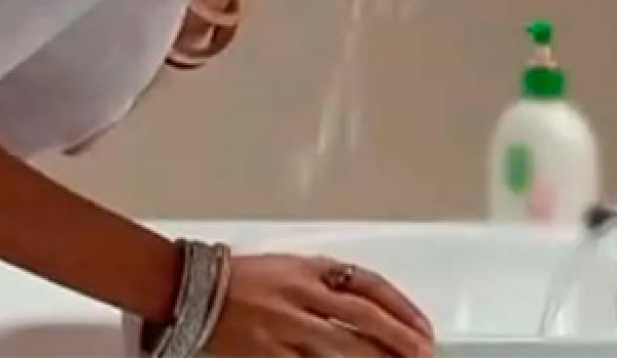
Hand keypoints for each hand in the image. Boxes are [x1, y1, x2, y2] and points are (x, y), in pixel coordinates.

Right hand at [204, 254, 434, 356]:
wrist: (192, 291)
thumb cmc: (241, 279)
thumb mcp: (288, 266)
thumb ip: (326, 283)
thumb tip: (370, 311)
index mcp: (309, 268)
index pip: (367, 284)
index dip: (400, 307)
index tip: (422, 329)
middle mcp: (302, 296)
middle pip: (363, 319)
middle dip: (399, 340)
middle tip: (424, 356)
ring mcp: (286, 328)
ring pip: (343, 349)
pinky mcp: (269, 354)